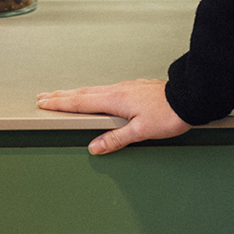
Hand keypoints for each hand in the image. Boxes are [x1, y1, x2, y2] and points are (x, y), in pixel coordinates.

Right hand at [34, 78, 191, 154]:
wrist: (189, 97)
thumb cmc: (169, 114)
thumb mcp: (141, 131)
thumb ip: (116, 139)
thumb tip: (95, 146)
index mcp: (115, 100)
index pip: (80, 103)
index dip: (60, 104)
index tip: (44, 103)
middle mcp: (118, 90)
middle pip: (82, 94)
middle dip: (61, 96)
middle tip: (44, 97)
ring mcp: (126, 87)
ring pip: (93, 90)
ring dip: (75, 93)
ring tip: (63, 96)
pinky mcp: (134, 88)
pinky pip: (104, 89)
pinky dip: (91, 93)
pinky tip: (94, 96)